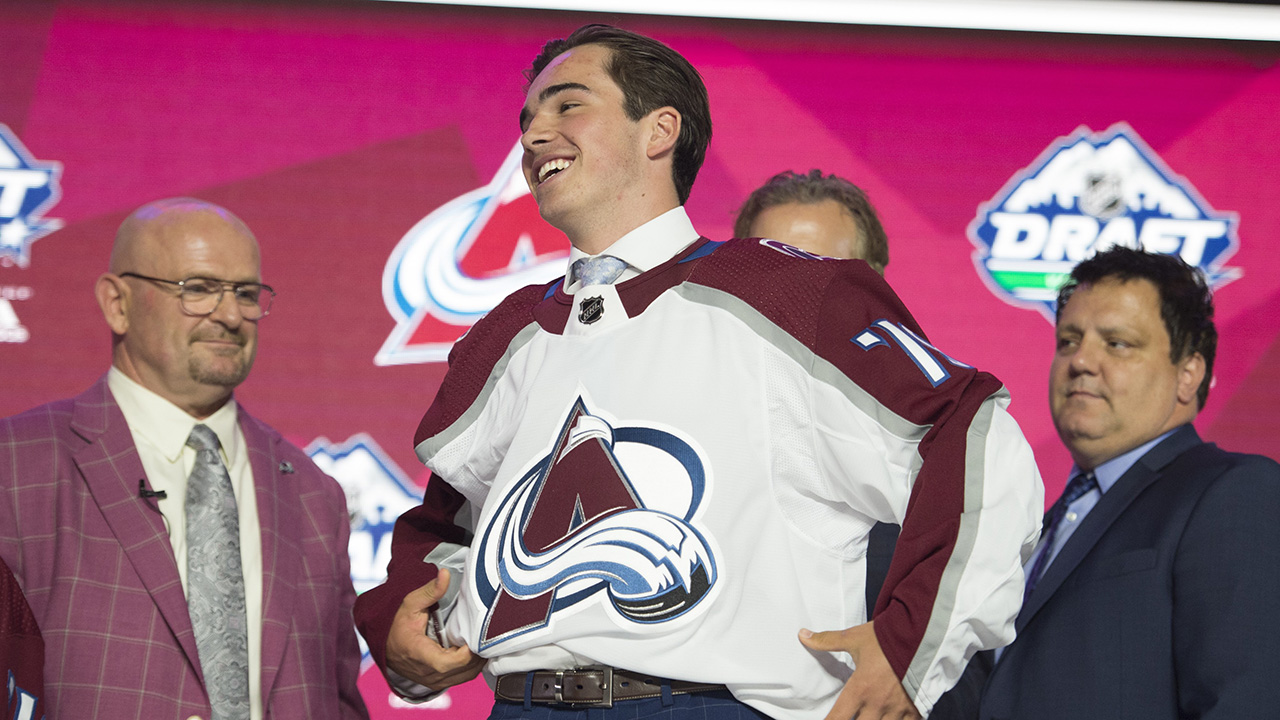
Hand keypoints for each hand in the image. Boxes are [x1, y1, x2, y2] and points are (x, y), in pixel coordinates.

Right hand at [385, 568, 485, 689]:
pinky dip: (470, 665)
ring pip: (466, 676)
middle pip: (465, 669)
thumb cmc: (397, 625)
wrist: (385, 646)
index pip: (451, 662)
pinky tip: (472, 649)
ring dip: (476, 660)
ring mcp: (433, 681)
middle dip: (478, 652)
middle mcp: (428, 673)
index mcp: (420, 655)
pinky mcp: (437, 683)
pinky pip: (461, 677)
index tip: (476, 633)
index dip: (469, 651)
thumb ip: (430, 590)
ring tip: (480, 639)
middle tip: (484, 632)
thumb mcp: (411, 604)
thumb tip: (445, 573)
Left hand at [799, 621, 920, 719]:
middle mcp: (877, 704)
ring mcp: (897, 709)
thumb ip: (828, 641)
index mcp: (860, 689)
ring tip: (870, 716)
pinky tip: (891, 718)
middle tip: (850, 715)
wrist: (922, 636)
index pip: (838, 717)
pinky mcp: (915, 709)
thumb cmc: (888, 638)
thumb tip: (803, 635)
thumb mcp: (854, 638)